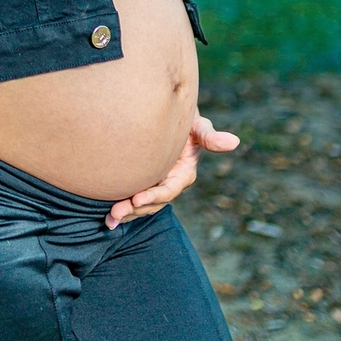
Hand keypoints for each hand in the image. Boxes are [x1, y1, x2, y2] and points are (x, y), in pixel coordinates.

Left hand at [105, 114, 238, 229]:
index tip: (137, 199)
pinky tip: (107, 220)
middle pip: (152, 202)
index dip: (154, 196)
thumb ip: (210, 136)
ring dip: (126, 214)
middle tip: (115, 214)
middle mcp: (170, 184)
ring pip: (141, 205)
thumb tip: (234, 141)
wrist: (169, 119)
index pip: (168, 189)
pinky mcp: (143, 183)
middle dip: (134, 209)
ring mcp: (155, 185)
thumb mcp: (199, 127)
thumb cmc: (186, 121)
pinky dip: (122, 209)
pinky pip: (132, 200)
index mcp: (183, 174)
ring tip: (109, 220)